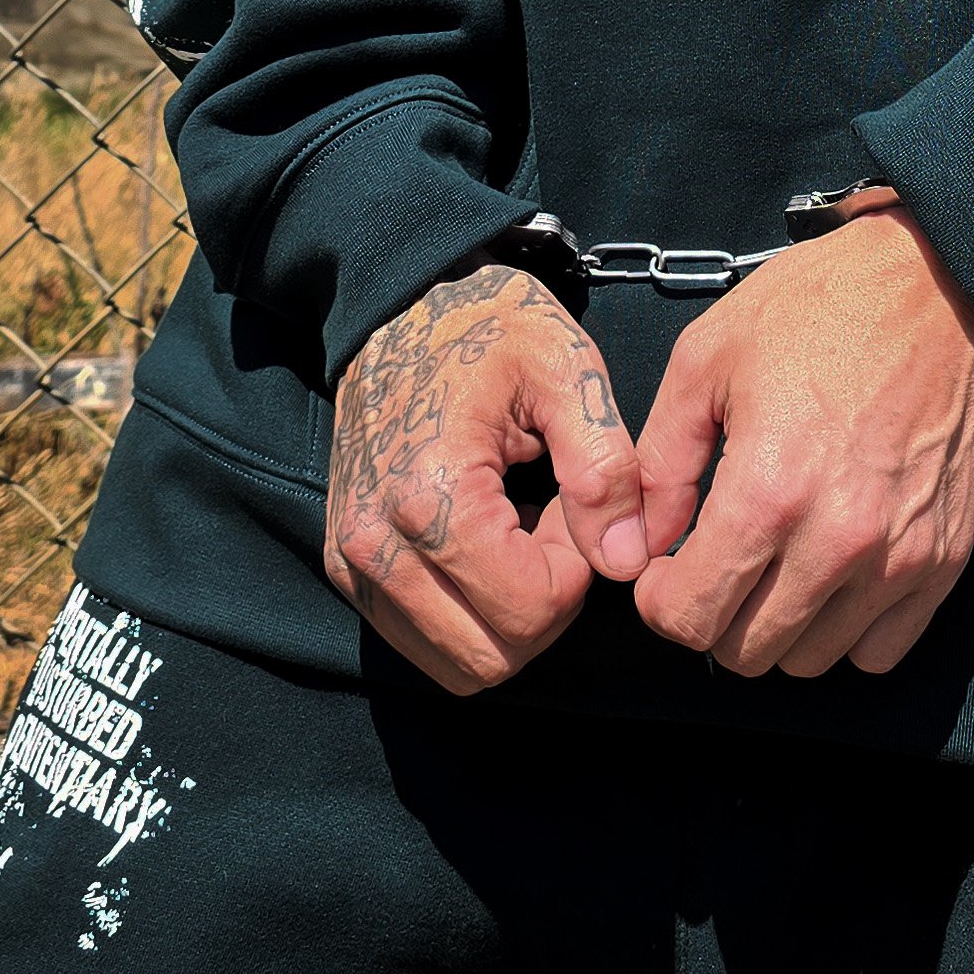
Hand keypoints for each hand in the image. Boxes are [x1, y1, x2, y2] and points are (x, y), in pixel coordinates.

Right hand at [324, 261, 649, 696]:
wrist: (401, 308)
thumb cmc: (490, 329)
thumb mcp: (567, 370)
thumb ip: (605, 468)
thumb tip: (626, 563)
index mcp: (433, 496)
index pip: (530, 610)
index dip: (577, 569)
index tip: (576, 506)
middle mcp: (378, 542)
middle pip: (492, 657)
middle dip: (543, 604)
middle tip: (554, 523)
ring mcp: (354, 562)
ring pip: (457, 664)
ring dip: (506, 616)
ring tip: (520, 533)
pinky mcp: (347, 568)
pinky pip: (421, 642)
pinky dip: (468, 614)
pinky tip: (486, 544)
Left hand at [631, 194, 973, 680]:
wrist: (938, 283)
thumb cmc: (818, 307)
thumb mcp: (707, 359)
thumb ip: (661, 463)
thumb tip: (642, 543)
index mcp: (767, 491)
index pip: (689, 617)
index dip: (659, 602)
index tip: (664, 569)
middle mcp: (837, 542)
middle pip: (746, 651)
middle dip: (713, 615)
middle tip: (715, 564)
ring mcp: (899, 558)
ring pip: (809, 660)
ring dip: (777, 626)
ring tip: (773, 565)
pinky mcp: (945, 559)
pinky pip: (878, 652)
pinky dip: (845, 632)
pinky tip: (829, 577)